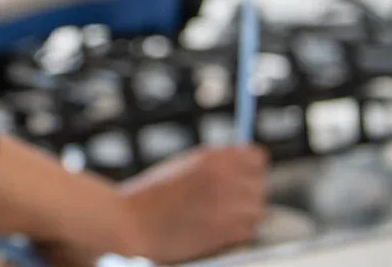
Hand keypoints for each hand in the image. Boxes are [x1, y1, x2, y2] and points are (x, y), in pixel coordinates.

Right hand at [119, 145, 268, 263]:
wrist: (132, 223)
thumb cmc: (151, 197)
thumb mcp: (184, 165)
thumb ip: (216, 164)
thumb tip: (243, 167)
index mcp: (214, 157)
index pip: (258, 158)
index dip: (249, 169)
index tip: (241, 178)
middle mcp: (227, 176)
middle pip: (260, 184)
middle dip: (246, 193)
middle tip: (222, 204)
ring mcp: (231, 204)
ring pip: (257, 209)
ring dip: (242, 215)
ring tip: (213, 219)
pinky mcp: (231, 230)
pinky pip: (249, 231)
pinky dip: (236, 234)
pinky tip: (212, 231)